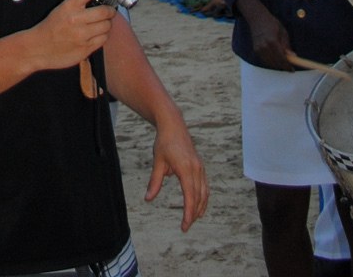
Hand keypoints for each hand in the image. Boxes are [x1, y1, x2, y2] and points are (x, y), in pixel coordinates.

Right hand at [23, 0, 117, 71]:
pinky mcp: (85, 49)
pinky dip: (103, 36)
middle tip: (109, 11)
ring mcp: (82, 35)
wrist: (38, 48)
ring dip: (107, 24)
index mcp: (69, 5)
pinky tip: (96, 35)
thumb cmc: (51, 27)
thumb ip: (79, 4)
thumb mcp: (61, 9)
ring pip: (107, 26)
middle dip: (110, 10)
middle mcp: (77, 19)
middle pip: (105, 11)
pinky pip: (103, 39)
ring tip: (101, 24)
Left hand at [146, 113, 208, 230]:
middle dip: (193, 214)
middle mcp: (196, 169)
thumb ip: (154, 182)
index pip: (190, 197)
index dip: (188, 213)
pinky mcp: (200, 166)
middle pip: (198, 197)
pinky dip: (203, 197)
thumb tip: (148, 199)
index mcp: (186, 169)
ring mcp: (200, 167)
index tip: (185, 226)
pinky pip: (204, 186)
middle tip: (186, 227)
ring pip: (204, 192)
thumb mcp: (157, 162)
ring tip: (193, 219)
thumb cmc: (164, 142)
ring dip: (200, 207)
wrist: (173, 125)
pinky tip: (199, 204)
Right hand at [237, 0, 294, 71]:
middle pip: (276, 63)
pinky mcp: (256, 50)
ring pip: (270, 63)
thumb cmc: (272, 23)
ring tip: (283, 63)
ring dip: (277, 65)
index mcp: (273, 41)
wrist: (257, 18)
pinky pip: (265, 60)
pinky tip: (276, 59)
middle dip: (283, 66)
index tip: (292, 70)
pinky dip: (271, 62)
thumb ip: (287, 45)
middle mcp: (264, 47)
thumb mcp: (283, 32)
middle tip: (289, 67)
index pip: (281, 59)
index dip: (287, 66)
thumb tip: (293, 56)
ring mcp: (259, 49)